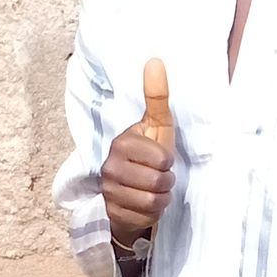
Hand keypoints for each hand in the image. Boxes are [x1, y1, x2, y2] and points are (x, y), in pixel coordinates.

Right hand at [102, 57, 176, 251]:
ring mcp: (109, 190)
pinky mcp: (112, 212)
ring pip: (153, 200)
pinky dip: (152, 213)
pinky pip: (145, 216)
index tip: (159, 158)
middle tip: (158, 177)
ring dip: (160, 197)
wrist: (134, 191)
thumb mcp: (158, 126)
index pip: (161, 158)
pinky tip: (144, 204)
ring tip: (152, 190)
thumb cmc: (150, 155)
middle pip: (158, 180)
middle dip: (166, 182)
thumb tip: (155, 60)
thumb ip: (157, 96)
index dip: (167, 160)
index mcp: (122, 143)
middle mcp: (110, 166)